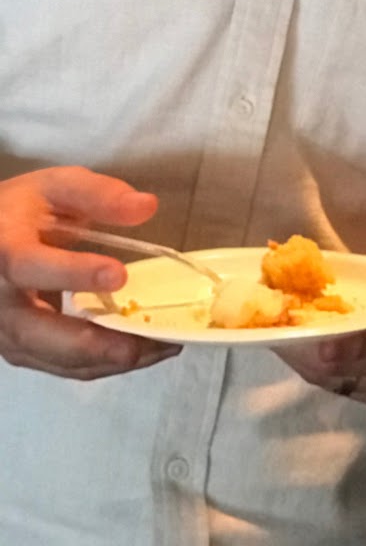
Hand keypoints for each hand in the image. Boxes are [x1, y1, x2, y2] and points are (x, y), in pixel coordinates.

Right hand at [0, 166, 179, 378]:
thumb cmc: (22, 209)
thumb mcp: (54, 186)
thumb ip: (97, 194)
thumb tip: (146, 206)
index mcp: (3, 252)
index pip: (31, 267)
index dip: (72, 273)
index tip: (118, 275)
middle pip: (39, 334)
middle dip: (97, 343)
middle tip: (150, 341)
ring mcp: (7, 333)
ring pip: (55, 359)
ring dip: (108, 359)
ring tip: (162, 348)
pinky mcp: (21, 350)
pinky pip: (61, 366)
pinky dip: (101, 363)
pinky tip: (141, 351)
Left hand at [276, 219, 365, 408]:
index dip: (353, 343)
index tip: (318, 341)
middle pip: (354, 365)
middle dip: (309, 348)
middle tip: (271, 326)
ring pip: (343, 380)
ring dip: (307, 361)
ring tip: (277, 335)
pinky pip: (348, 388)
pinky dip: (321, 372)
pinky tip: (302, 349)